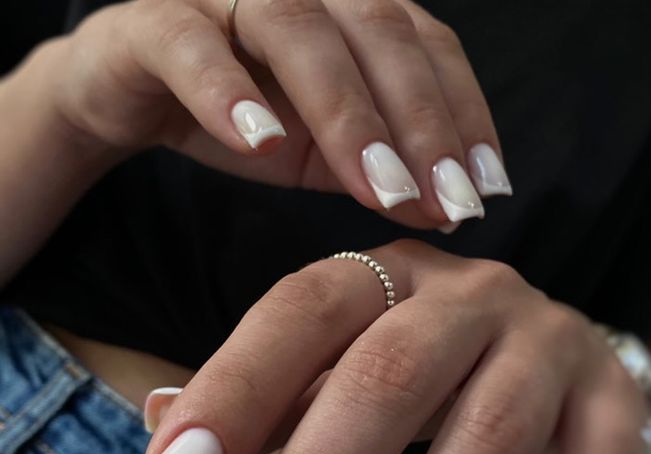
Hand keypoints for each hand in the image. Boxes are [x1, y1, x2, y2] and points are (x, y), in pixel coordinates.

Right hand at [51, 0, 509, 228]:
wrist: (136, 94)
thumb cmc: (247, 115)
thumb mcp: (328, 151)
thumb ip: (384, 168)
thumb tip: (450, 208)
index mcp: (351, 15)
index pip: (426, 47)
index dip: (463, 114)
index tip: (487, 188)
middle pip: (378, 32)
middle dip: (420, 123)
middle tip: (448, 201)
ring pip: (297, 31)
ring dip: (346, 114)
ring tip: (380, 188)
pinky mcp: (152, 22)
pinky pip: (188, 42)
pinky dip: (226, 91)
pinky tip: (263, 143)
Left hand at [137, 239, 650, 453]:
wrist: (552, 360)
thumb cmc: (425, 373)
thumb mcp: (342, 368)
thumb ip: (267, 398)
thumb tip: (162, 424)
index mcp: (387, 276)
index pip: (301, 313)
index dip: (234, 391)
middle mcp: (469, 297)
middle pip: (386, 383)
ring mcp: (550, 343)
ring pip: (487, 441)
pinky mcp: (614, 399)